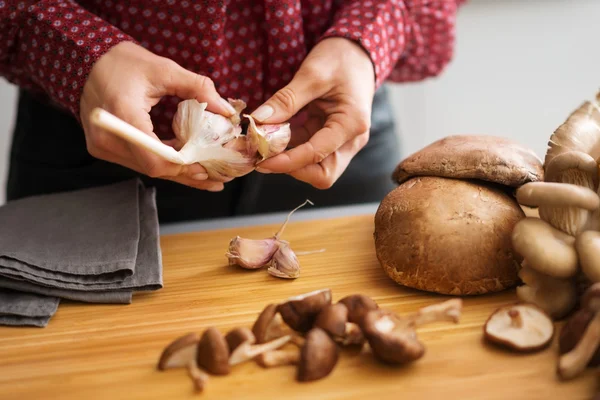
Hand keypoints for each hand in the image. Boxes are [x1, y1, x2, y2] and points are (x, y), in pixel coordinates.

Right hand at [80, 41, 235, 190]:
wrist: (88, 62)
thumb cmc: (123, 63)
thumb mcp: (164, 69)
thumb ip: (197, 88)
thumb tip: (226, 110)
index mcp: (122, 114)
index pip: (153, 156)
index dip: (182, 166)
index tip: (206, 168)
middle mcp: (108, 137)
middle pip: (153, 167)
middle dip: (186, 173)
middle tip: (216, 178)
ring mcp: (103, 145)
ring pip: (147, 168)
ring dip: (177, 171)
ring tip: (208, 175)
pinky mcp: (105, 148)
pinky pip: (139, 162)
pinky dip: (164, 163)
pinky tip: (186, 165)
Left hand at [251, 37, 374, 188]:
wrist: (358, 50)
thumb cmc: (341, 58)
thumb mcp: (312, 74)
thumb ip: (286, 100)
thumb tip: (259, 121)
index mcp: (352, 124)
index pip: (317, 155)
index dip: (287, 162)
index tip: (261, 160)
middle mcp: (352, 139)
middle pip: (323, 174)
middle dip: (292, 169)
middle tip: (264, 157)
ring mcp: (343, 141)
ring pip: (316, 167)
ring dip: (290, 161)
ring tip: (265, 147)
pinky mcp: (332, 137)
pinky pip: (310, 152)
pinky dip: (291, 149)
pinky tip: (273, 137)